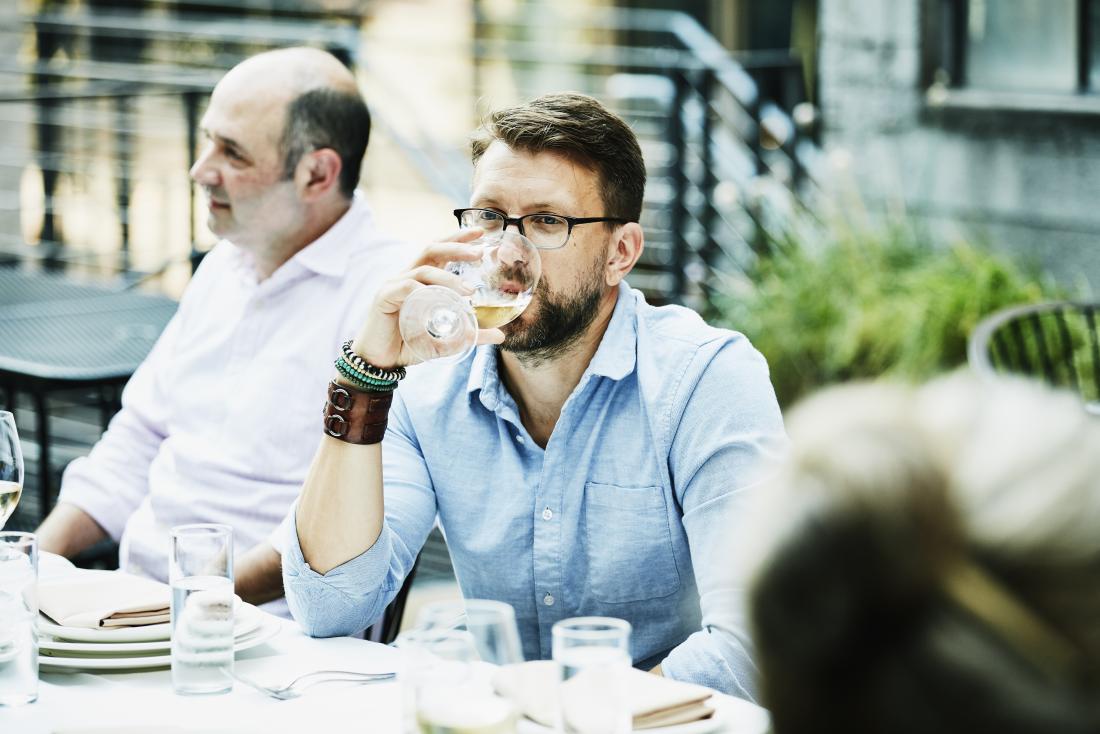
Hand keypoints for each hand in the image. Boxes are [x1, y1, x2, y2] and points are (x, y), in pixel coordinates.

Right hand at [350, 228, 504, 367]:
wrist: (381, 362)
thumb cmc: (410, 345)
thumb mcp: (446, 339)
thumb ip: (470, 335)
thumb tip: (500, 335)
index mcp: (421, 280)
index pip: (440, 251)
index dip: (458, 238)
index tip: (481, 232)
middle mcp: (407, 276)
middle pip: (431, 249)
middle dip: (457, 247)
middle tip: (480, 253)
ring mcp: (394, 284)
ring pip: (424, 270)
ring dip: (448, 278)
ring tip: (469, 290)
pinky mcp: (384, 297)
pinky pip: (406, 287)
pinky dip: (424, 291)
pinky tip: (438, 300)